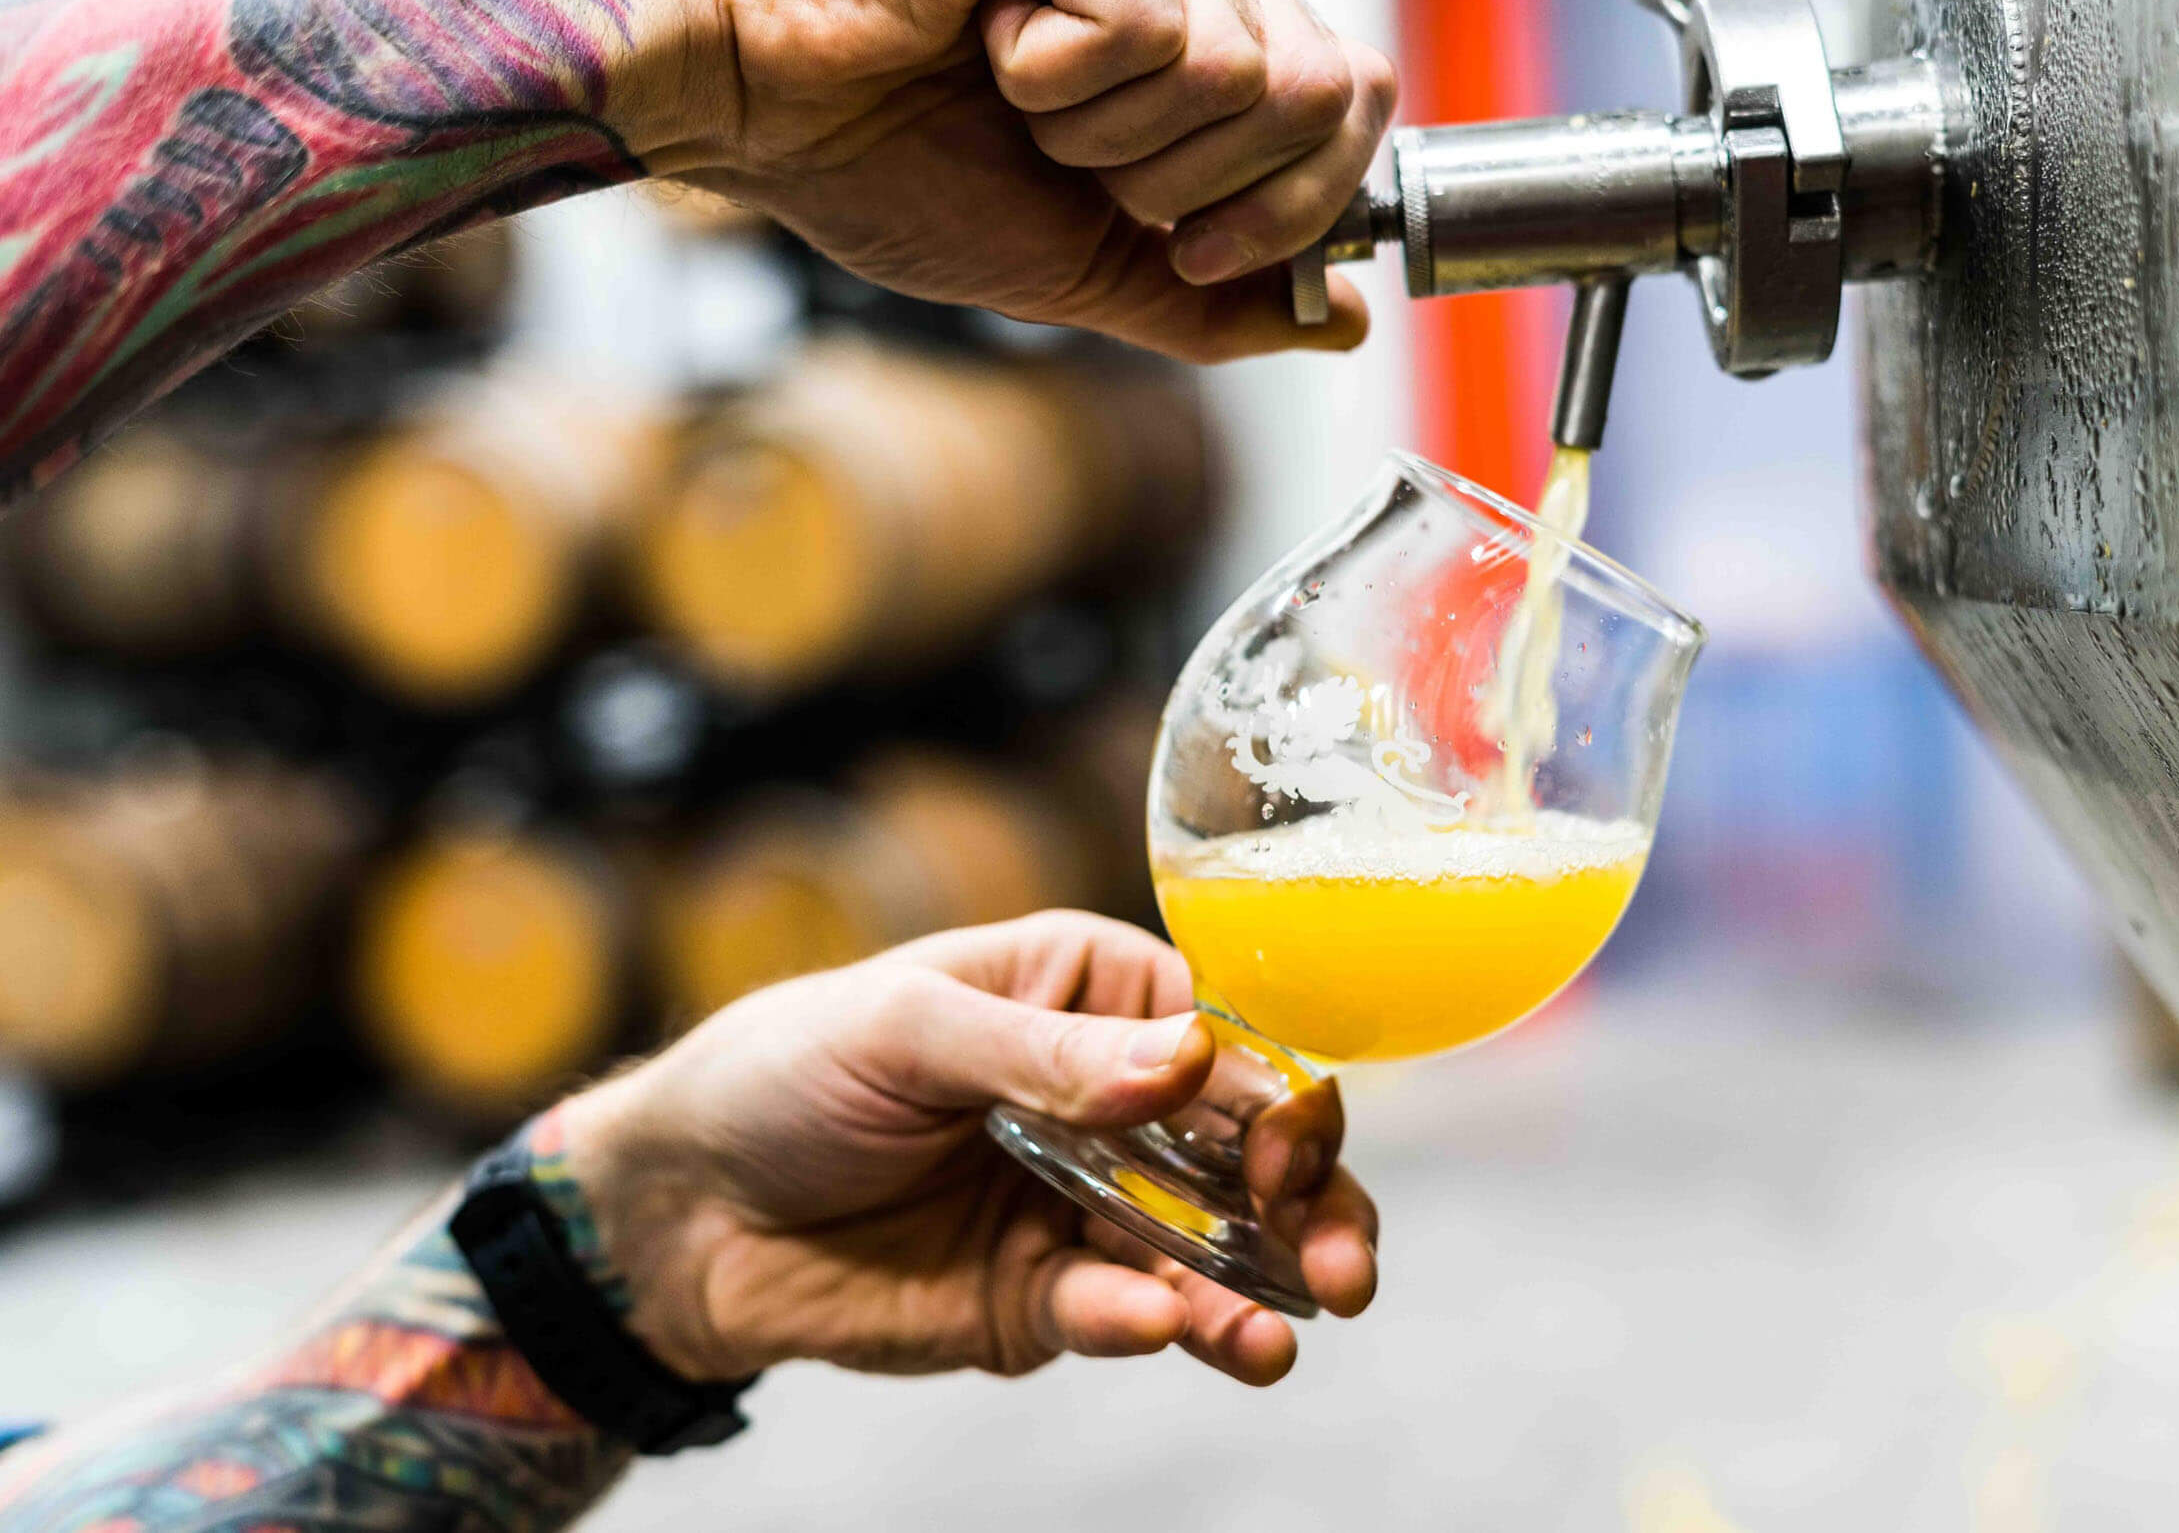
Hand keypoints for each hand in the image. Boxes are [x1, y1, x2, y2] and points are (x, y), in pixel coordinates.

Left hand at [560, 911, 1377, 1386]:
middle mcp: (1113, 1104)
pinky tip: (1160, 1328)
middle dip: (1312, 1210)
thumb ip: (1041, 1053)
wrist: (680, 1208)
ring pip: (1207, 1252)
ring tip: (1280, 1336)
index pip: (1225, 1040)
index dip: (1277, 1094)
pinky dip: (1148, 1326)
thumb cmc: (787, 1069)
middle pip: (1249, 1155)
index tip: (1288, 1148)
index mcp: (1095, 998)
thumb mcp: (905, 1028)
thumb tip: (1175, 1063)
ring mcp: (1086, 1209)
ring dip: (1255, 1292)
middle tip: (1342, 1266)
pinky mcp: (1041, 1303)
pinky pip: (1116, 1317)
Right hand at [610, 0, 1394, 362]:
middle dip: (1195, 183)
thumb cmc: (875, 156)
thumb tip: (1335, 324)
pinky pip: (1151, 33)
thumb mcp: (1076, 263)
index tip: (1194, 247)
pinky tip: (982, 31)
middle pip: (1324, 94)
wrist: (740, 96)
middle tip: (1074, 159)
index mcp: (1199, 13)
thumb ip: (1209, 294)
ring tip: (1009, 86)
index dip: (1297, 203)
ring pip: (1240, 73)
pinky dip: (1056, 79)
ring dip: (1107, 134)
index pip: (1352, 98)